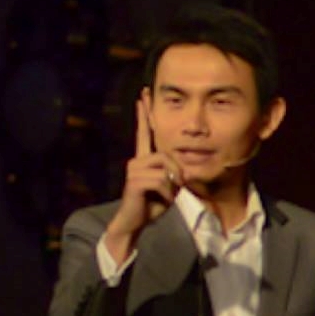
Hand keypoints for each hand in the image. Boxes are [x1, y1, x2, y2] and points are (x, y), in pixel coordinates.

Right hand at [103, 92, 179, 263]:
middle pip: (168, 155)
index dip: (144, 114)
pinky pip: (162, 181)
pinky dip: (167, 193)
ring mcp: (134, 169)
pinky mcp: (135, 180)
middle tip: (175, 187)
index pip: (144, 132)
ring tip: (165, 195)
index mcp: (144, 159)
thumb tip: (180, 172)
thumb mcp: (169, 187)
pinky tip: (159, 200)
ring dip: (172, 185)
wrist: (135, 221)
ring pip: (166, 168)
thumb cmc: (152, 205)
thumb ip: (174, 174)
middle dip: (178, 172)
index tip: (144, 94)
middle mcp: (137, 160)